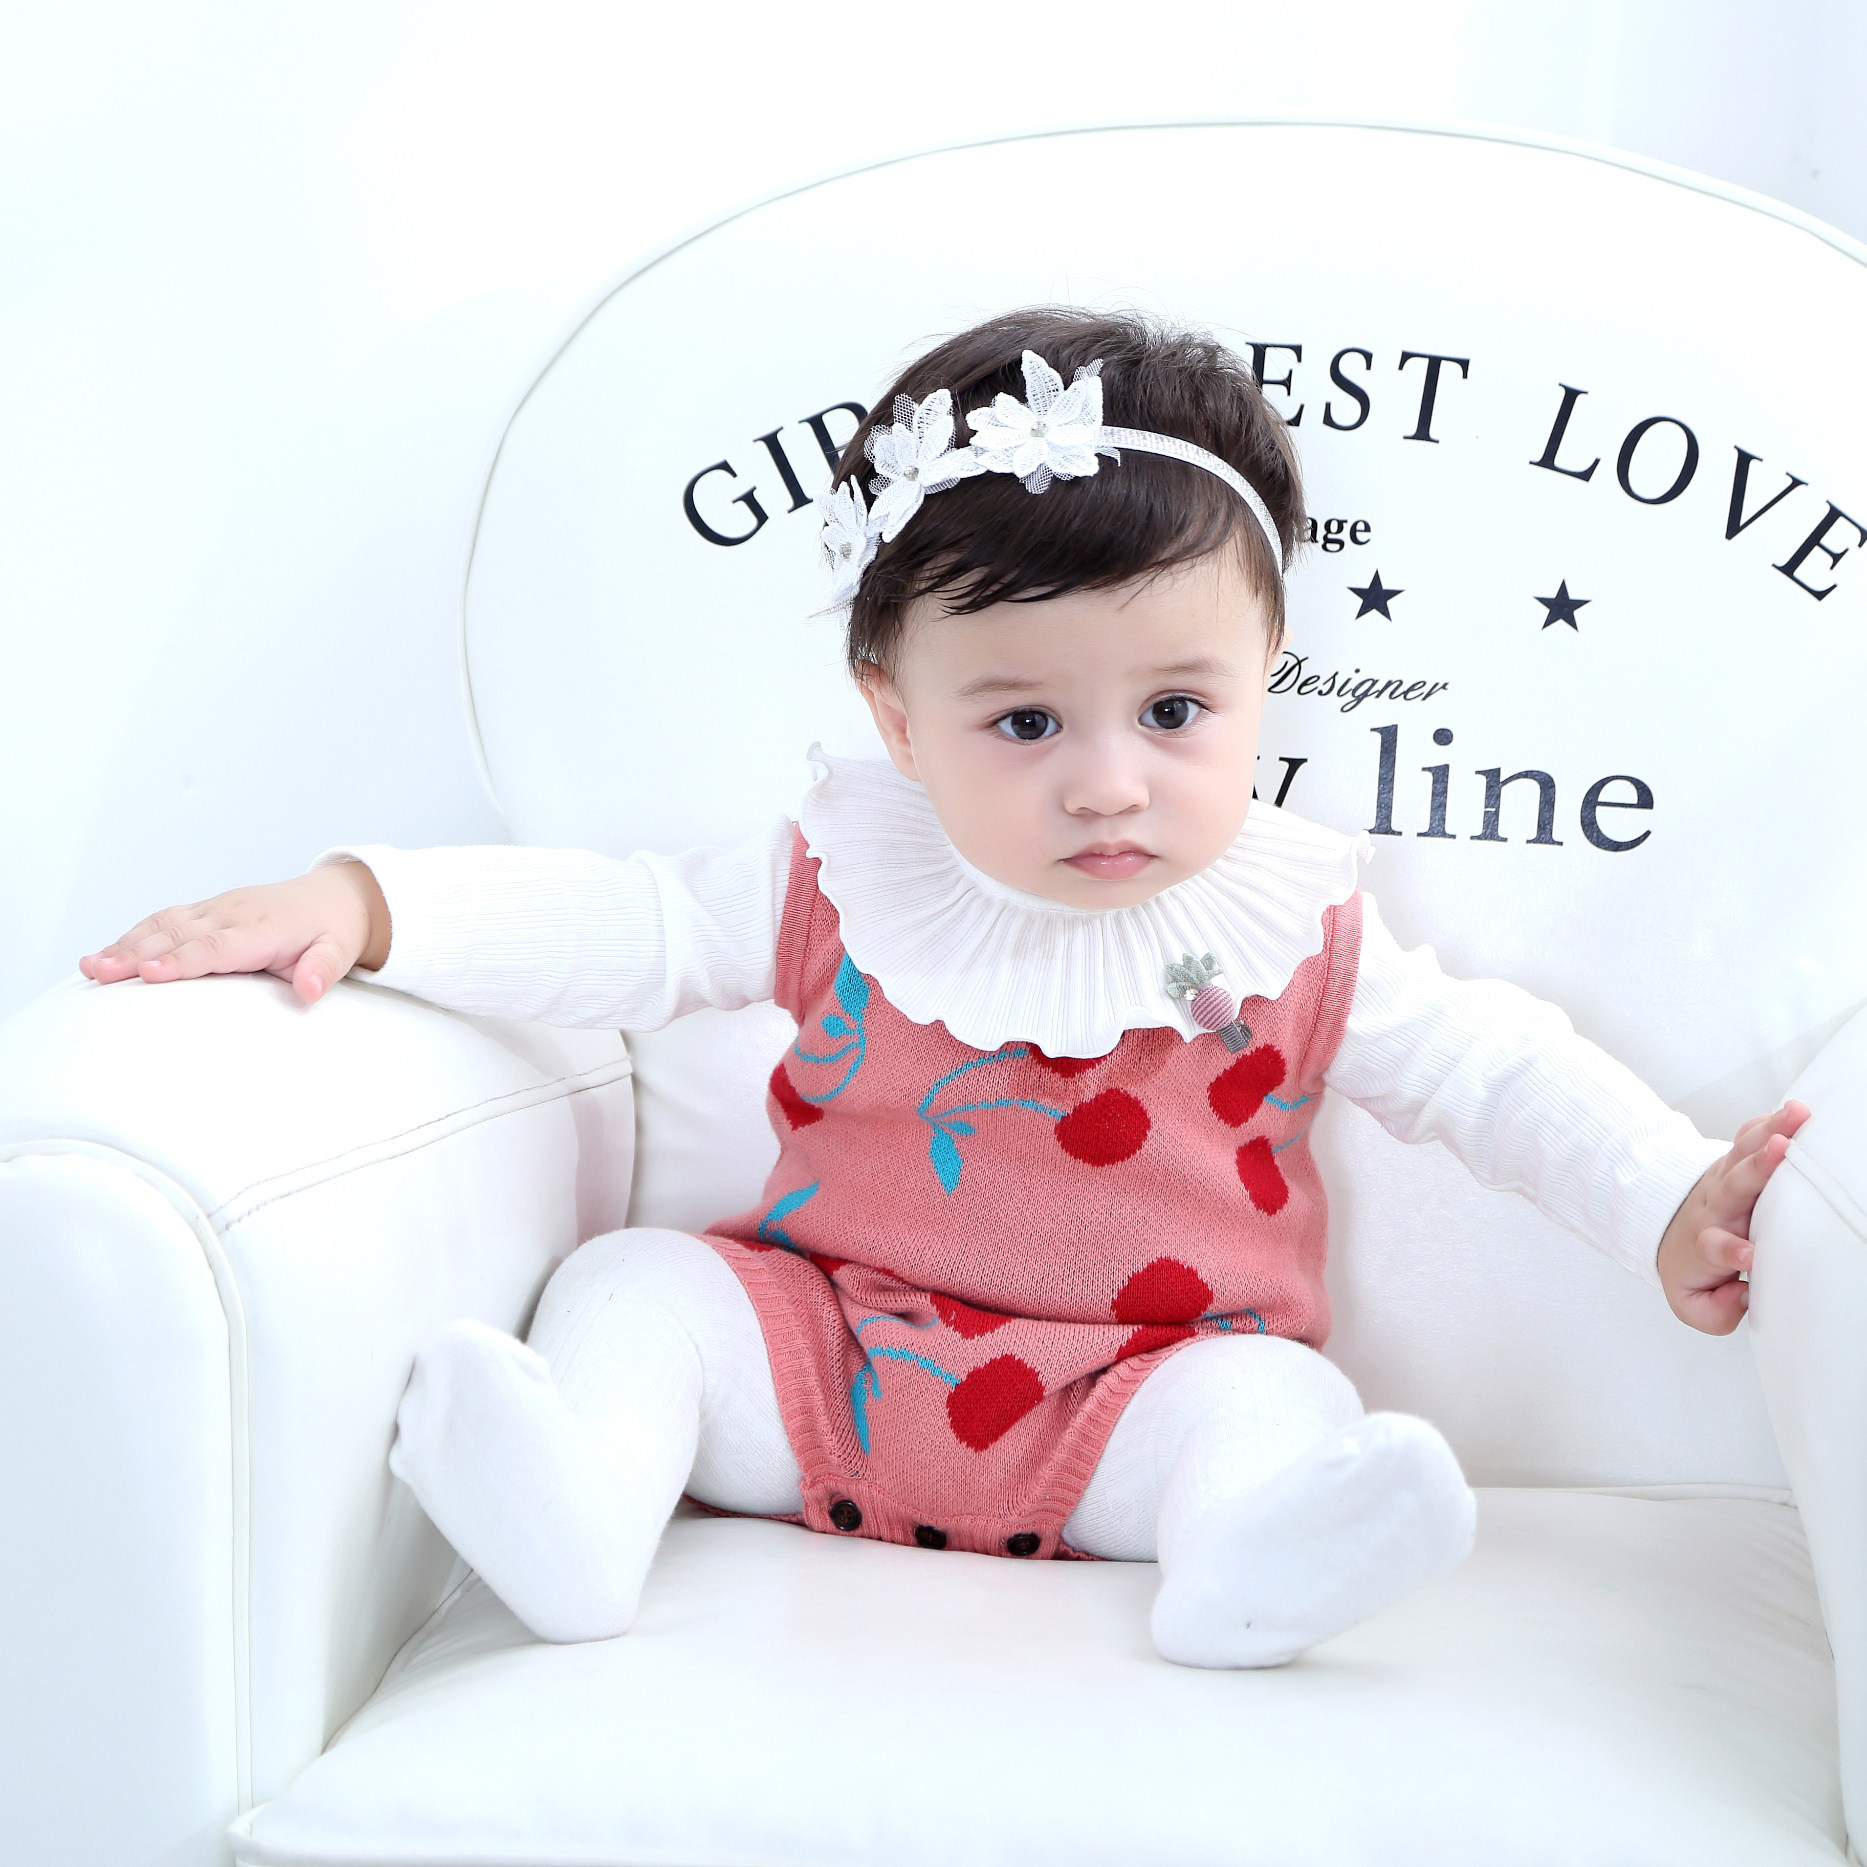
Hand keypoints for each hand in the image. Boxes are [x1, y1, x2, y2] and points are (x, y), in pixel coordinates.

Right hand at [79, 862, 391, 1004]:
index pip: (216, 948)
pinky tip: (106, 954)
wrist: (334, 896)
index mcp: (262, 929)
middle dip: (136, 954)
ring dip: (124, 944)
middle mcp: (231, 915)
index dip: (181, 960)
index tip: (149, 973)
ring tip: (89, 967)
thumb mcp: (340, 952)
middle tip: (99, 973)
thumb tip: (311, 990)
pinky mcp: (204, 910)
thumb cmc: (332, 932)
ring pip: (163, 924)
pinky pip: (164, 920)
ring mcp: (214, 909)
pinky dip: (132, 935)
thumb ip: (323, 970)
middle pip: (178, 935)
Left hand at [1656, 1101, 1810, 1332]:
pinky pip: (1748, 1138)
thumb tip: (1740, 1296)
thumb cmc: (1692, 1267)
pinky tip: (1791, 1110)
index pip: (1716, 1247)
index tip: (1747, 1256)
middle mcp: (1716, 1207)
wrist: (1667, 1230)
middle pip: (1734, 1185)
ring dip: (1769, 1130)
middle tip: (1781, 1148)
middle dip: (1757, 1167)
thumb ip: (1714, 1313)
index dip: (1730, 1252)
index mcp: (1706, 1244)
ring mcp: (1725, 1180)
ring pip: (1744, 1152)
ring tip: (1797, 1113)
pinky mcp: (1736, 1163)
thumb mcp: (1693, 1304)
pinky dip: (1767, 1123)